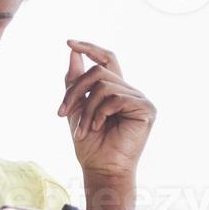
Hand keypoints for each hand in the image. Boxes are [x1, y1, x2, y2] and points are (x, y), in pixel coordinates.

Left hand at [57, 40, 156, 179]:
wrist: (99, 167)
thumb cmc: (90, 144)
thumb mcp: (76, 108)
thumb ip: (75, 81)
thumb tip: (72, 51)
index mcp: (114, 89)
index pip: (106, 59)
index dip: (90, 48)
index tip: (68, 42)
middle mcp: (129, 91)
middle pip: (98, 71)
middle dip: (75, 91)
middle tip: (62, 113)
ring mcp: (139, 99)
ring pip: (103, 86)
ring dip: (86, 109)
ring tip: (84, 129)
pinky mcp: (146, 108)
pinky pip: (116, 98)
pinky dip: (100, 113)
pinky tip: (99, 127)